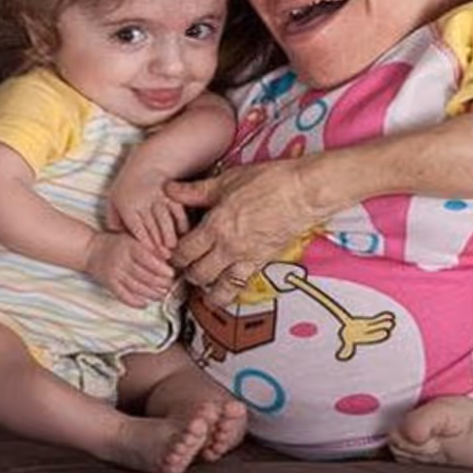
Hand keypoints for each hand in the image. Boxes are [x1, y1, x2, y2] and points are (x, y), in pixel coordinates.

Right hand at [84, 230, 175, 308]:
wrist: (90, 249)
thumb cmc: (116, 243)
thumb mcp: (132, 238)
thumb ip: (149, 246)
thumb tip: (169, 255)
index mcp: (129, 246)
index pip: (148, 259)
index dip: (161, 268)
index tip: (171, 273)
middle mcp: (121, 259)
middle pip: (144, 275)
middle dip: (160, 283)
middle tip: (170, 285)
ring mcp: (114, 273)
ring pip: (136, 287)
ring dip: (151, 294)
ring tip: (162, 295)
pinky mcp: (109, 284)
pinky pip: (123, 296)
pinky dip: (135, 302)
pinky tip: (145, 304)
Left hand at [108, 166, 187, 252]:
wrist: (147, 165)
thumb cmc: (127, 188)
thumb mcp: (114, 201)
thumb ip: (114, 220)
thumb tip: (118, 238)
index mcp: (127, 205)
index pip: (138, 230)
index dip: (146, 244)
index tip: (152, 255)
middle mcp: (143, 201)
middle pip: (152, 227)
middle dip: (159, 244)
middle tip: (165, 258)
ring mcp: (158, 197)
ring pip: (166, 219)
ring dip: (170, 235)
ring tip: (174, 248)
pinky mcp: (171, 193)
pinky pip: (178, 210)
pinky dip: (182, 221)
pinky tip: (183, 233)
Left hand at [166, 158, 324, 305]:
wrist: (303, 192)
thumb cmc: (268, 181)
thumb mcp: (226, 180)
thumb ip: (195, 191)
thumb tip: (170, 189)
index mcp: (215, 226)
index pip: (184, 251)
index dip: (175, 255)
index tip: (174, 253)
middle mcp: (228, 248)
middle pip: (198, 274)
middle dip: (188, 274)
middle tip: (185, 269)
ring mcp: (246, 258)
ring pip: (219, 288)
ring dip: (208, 290)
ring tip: (203, 287)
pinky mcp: (263, 262)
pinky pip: (242, 286)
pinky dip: (231, 292)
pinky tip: (227, 290)